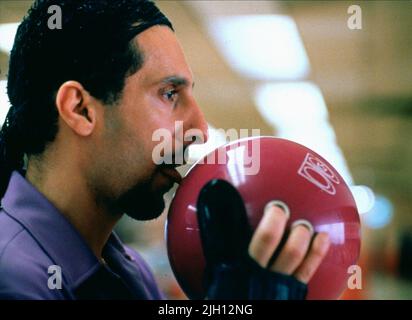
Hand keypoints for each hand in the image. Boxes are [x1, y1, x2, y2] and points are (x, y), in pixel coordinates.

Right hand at [197, 179, 330, 299]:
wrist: (244, 315)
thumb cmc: (232, 296)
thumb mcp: (217, 284)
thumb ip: (213, 260)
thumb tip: (207, 229)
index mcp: (232, 269)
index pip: (232, 238)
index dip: (244, 220)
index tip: (249, 202)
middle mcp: (254, 273)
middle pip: (267, 238)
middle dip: (275, 219)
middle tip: (279, 208)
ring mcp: (277, 283)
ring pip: (292, 252)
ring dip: (299, 234)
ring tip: (302, 224)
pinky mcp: (294, 292)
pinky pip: (307, 271)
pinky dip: (316, 252)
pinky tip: (323, 237)